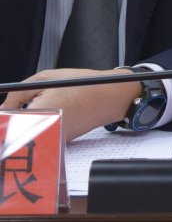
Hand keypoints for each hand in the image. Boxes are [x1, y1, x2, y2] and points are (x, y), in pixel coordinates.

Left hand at [1, 69, 142, 141]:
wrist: (111, 96)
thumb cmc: (83, 85)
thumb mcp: (46, 79)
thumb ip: (17, 94)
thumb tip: (4, 108)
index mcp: (38, 115)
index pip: (6, 123)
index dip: (4, 116)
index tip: (6, 112)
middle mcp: (46, 132)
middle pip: (14, 134)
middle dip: (13, 122)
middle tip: (17, 109)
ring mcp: (53, 140)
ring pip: (26, 137)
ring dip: (25, 125)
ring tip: (39, 108)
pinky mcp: (60, 142)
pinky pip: (40, 137)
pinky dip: (39, 128)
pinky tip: (50, 114)